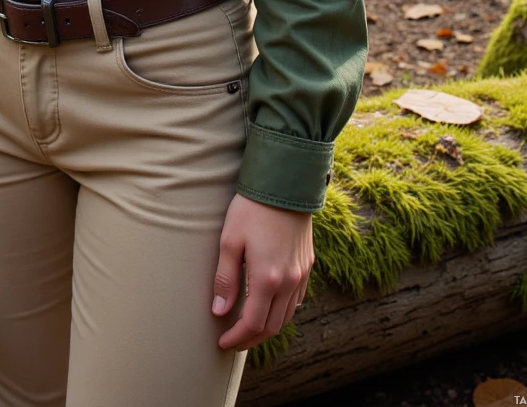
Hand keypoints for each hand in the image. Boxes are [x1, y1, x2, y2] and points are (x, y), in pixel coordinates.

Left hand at [211, 193, 313, 349]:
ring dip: (268, 328)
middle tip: (233, 341)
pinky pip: (297, 300)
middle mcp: (289, 282)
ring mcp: (301, 274)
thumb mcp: (230, 241)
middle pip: (272, 327)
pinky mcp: (307, 264)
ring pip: (287, 317)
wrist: (285, 183)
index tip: (223, 342)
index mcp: (267, 279)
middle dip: (251, 339)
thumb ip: (225, 279)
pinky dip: (283, 312)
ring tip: (249, 328)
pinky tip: (270, 307)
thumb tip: (219, 312)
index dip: (237, 338)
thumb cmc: (252, 209)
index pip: (253, 324)